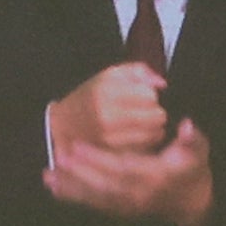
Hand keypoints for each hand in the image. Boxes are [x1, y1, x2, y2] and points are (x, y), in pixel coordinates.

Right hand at [47, 60, 173, 160]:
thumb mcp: (109, 75)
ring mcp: (111, 138)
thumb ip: (139, 71)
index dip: (149, 94)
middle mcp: (108, 116)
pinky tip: (137, 135)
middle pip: (157, 115)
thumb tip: (162, 84)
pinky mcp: (114, 154)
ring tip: (141, 123)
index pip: (150, 95)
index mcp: (106, 92)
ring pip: (155, 132)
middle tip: (144, 111)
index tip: (140, 96)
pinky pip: (146, 146)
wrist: (63, 125)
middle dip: (155, 112)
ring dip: (154, 127)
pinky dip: (147, 140)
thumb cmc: (91, 97)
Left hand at [47, 115, 211, 225]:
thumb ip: (192, 139)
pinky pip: (95, 204)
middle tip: (57, 156)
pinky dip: (74, 196)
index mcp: (156, 177)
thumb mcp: (198, 152)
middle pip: (104, 184)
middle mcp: (139, 194)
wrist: (192, 202)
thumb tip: (188, 126)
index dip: (99, 158)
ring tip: (48, 176)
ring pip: (96, 197)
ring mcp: (128, 206)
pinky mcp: (120, 210)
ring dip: (71, 187)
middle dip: (79, 172)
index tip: (77, 145)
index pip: (123, 167)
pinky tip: (54, 188)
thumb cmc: (192, 170)